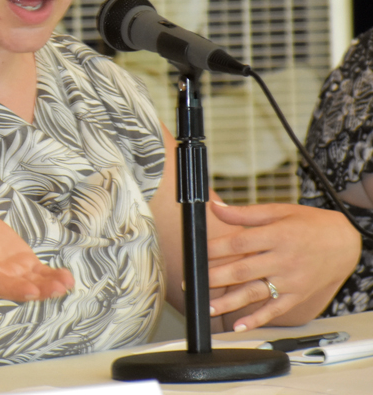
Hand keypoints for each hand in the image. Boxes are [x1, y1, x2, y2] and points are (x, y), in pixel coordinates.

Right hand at [0, 210, 74, 301]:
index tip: (31, 290)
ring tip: (67, 283)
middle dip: (39, 289)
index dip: (14, 288)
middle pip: (19, 288)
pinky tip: (67, 278)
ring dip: (50, 284)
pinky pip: (40, 272)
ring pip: (33, 282)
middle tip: (57, 288)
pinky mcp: (22, 263)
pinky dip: (53, 276)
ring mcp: (11, 273)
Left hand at [206, 201, 360, 330]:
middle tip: (191, 283)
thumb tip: (215, 207)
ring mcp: (290, 281)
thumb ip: (245, 213)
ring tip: (207, 307)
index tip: (197, 253)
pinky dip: (256, 320)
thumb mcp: (278, 211)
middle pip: (243, 271)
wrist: (343, 243)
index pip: (239, 244)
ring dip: (228, 302)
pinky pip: (274, 310)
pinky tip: (238, 326)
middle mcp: (283, 260)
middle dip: (214, 278)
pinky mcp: (296, 296)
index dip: (216, 249)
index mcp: (276, 235)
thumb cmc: (308, 224)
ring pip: (254, 293)